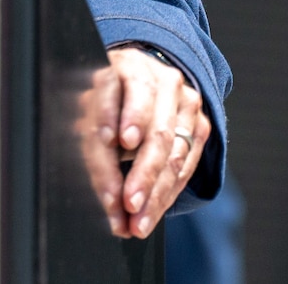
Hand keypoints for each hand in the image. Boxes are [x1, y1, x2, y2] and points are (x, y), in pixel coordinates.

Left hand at [80, 46, 209, 238]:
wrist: (143, 82)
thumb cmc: (105, 100)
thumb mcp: (88, 110)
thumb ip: (91, 143)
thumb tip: (102, 198)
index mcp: (121, 66)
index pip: (115, 93)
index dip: (115, 117)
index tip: (114, 143)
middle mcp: (157, 78)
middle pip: (154, 131)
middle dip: (140, 174)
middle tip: (127, 205)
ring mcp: (183, 100)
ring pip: (173, 153)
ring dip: (155, 193)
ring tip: (138, 221)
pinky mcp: (200, 122)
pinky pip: (187, 164)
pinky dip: (168, 192)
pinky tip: (153, 211)